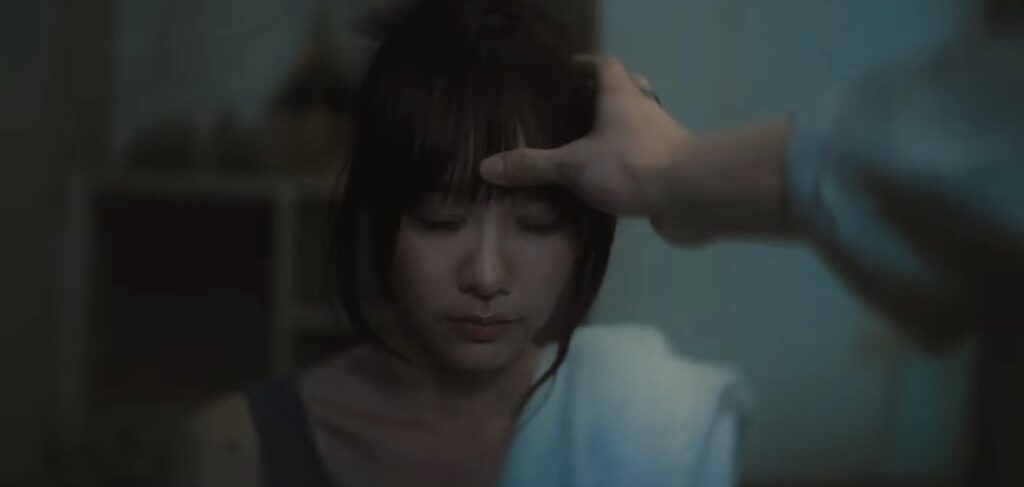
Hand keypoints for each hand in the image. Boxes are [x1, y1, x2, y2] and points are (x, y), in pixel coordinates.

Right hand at [479, 56, 691, 217]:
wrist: (691, 196)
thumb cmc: (631, 165)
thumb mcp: (573, 165)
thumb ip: (533, 166)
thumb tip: (485, 167)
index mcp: (621, 95)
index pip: (604, 65)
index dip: (585, 64)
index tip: (566, 71)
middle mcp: (644, 110)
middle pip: (625, 91)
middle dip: (601, 98)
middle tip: (573, 111)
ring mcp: (661, 139)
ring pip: (635, 127)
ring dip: (615, 134)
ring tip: (584, 149)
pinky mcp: (670, 169)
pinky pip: (643, 159)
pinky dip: (626, 165)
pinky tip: (607, 184)